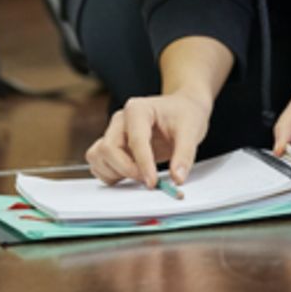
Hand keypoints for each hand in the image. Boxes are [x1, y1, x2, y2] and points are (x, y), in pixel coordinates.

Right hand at [85, 92, 210, 187]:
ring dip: (116, 172)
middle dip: (127, 169)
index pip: (135, 140)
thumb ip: (184, 155)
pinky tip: (132, 174)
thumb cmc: (185, 115)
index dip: (143, 164)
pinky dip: (111, 175)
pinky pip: (99, 164)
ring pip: (98, 157)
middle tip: (150, 180)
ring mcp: (113, 133)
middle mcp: (120, 120)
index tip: (153, 182)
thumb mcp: (191, 131)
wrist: (184, 109)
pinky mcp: (111, 147)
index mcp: (137, 109)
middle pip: (108, 149)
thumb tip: (177, 178)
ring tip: (141, 175)